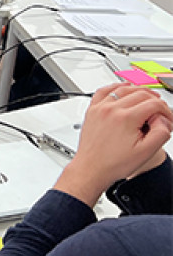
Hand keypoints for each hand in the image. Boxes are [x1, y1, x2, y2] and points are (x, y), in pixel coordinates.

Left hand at [54, 83, 172, 206]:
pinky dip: (116, 87)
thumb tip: (163, 118)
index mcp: (125, 118)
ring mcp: (99, 108)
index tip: (168, 119)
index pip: (154, 104)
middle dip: (155, 101)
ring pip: (123, 89)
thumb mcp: (146, 152)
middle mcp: (111, 109)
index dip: (166, 111)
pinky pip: (104, 91)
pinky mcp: (92, 110)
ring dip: (139, 90)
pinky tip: (123, 88)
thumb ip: (161, 132)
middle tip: (161, 111)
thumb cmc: (114, 163)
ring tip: (149, 97)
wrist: (91, 168)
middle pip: (140, 94)